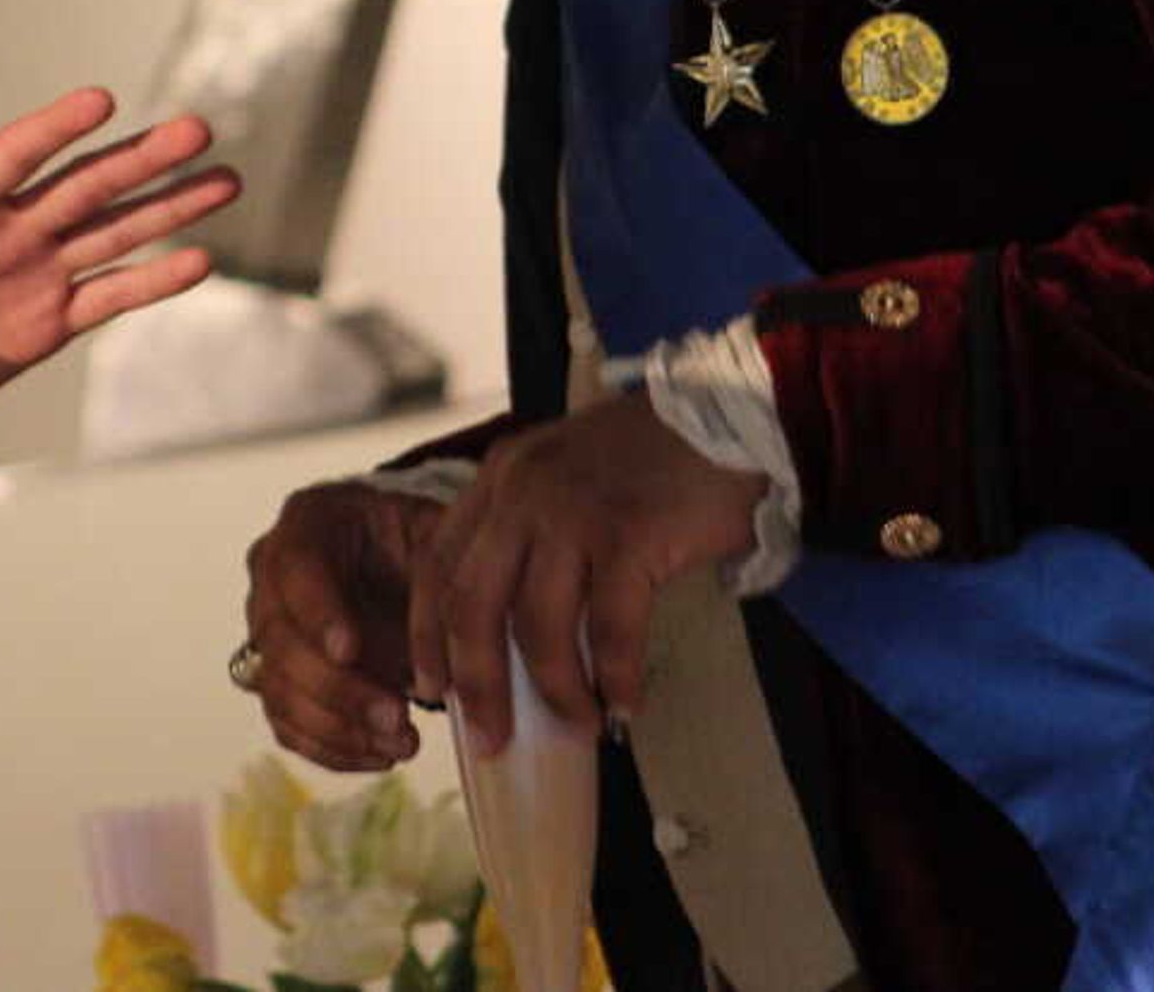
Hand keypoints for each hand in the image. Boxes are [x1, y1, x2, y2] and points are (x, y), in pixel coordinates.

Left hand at [0, 87, 237, 426]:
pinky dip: (153, 281)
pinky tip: (200, 260)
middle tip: (197, 129)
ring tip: (226, 180)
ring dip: (168, 206)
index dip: (54, 129)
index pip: (12, 157)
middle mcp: (6, 229)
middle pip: (83, 185)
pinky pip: (109, 296)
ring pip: (112, 231)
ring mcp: (34, 271)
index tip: (102, 101)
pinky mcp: (49, 321)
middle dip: (139, 159)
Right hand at [238, 477, 438, 770]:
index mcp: (306, 524)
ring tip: (400, 744)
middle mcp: (271, 578)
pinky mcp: (280, 680)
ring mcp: (269, 634)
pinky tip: (379, 755)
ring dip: (337, 728)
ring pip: (278, 690)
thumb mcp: (435, 536)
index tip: (350, 651)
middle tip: (396, 716)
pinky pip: (287, 724)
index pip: (295, 566)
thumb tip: (444, 650)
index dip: (317, 613)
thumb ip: (436, 578)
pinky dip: (331, 749)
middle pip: (280, 640)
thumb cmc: (417, 541)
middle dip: (337, 688)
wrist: (401, 561)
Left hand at [408, 399, 762, 754]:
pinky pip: (610, 628)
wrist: (728, 413)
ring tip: (582, 724)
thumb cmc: (649, 462)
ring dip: (557, 690)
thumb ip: (530, 539)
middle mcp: (521, 491)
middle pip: (472, 604)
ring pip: (537, 624)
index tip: (431, 688)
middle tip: (493, 740)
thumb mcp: (565, 482)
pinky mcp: (627, 533)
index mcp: (499, 478)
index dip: (426, 633)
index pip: (437, 564)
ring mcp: (572, 510)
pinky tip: (626, 705)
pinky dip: (616, 676)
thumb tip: (509, 642)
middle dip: (478, 683)